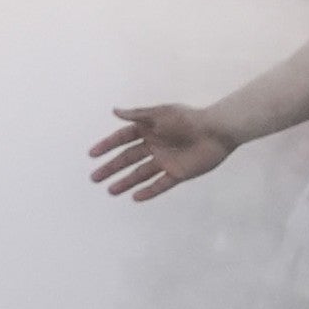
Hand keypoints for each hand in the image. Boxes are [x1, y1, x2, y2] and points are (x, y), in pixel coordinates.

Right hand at [88, 104, 235, 201]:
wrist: (216, 131)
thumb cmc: (188, 119)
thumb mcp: (160, 114)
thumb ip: (137, 115)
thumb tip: (114, 111)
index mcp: (150, 129)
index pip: (123, 138)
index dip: (108, 145)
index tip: (92, 154)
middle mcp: (156, 145)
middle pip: (128, 158)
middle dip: (111, 167)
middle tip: (94, 178)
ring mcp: (166, 160)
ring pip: (141, 174)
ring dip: (125, 182)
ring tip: (110, 190)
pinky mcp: (178, 173)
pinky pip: (160, 185)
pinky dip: (148, 192)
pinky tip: (135, 197)